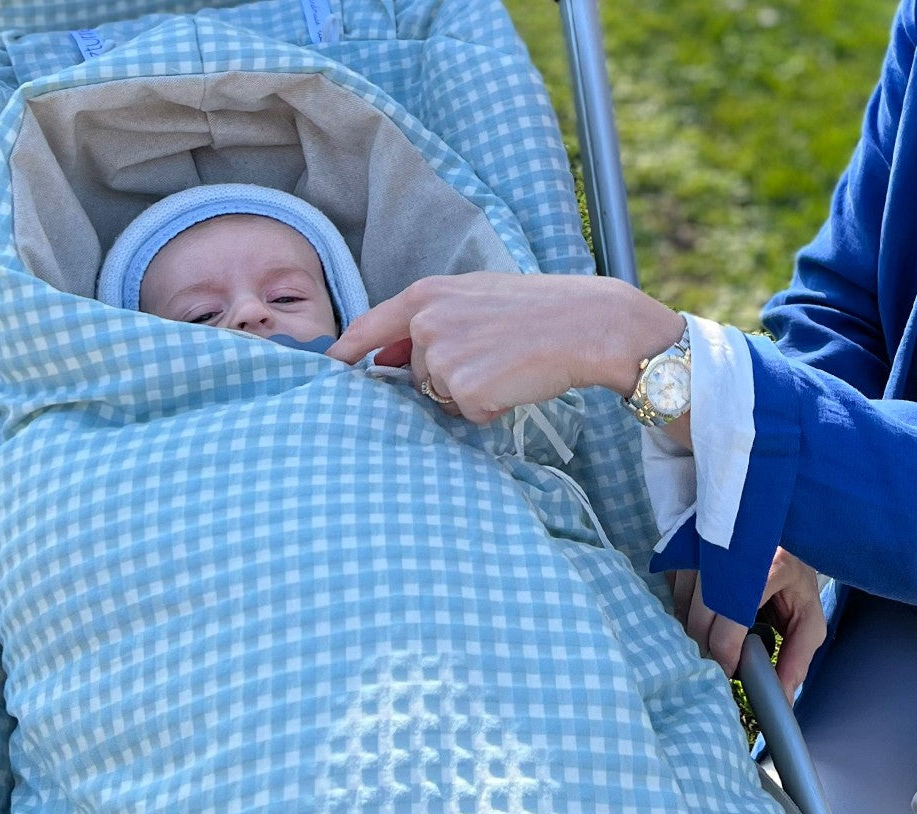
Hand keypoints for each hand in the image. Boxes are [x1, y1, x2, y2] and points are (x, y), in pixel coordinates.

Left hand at [327, 272, 684, 422]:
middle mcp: (426, 324)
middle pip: (417, 372)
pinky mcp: (465, 392)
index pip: (369, 327)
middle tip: (496, 353)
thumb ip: (429, 320)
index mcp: (427, 295)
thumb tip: (386, 358)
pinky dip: (489, 408)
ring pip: (441, 396)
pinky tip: (514, 383)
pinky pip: (467, 414)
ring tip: (508, 364)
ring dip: (470, 392)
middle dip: (448, 375)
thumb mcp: (476, 296)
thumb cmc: (539, 309)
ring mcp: (444, 359)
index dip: (346, 351)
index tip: (328, 366)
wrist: (588, 325)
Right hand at [670, 547, 825, 701]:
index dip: (726, 655)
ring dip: (693, 631)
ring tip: (715, 634)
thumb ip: (797, 658)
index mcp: (767, 568)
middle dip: (706, 648)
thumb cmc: (792, 581)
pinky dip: (683, 611)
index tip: (730, 672)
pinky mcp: (682, 550)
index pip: (730, 622)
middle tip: (722, 658)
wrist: (777, 533)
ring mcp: (700, 550)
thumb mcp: (807, 618)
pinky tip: (703, 611)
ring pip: (680, 609)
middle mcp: (727, 555)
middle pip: (699, 620)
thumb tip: (781, 698)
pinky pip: (671, 593)